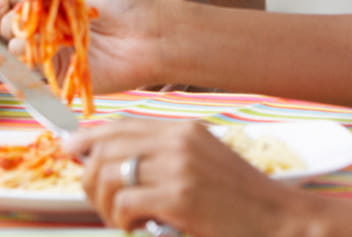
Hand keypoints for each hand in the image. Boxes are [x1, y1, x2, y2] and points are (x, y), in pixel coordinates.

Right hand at [0, 0, 164, 93]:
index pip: (11, 4)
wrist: (148, 34)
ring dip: (13, 40)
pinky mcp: (58, 75)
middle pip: (6, 27)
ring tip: (30, 34)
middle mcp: (46, 28)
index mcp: (48, 4)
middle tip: (20, 15)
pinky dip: (20, 64)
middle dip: (6, 19)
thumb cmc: (119, 2)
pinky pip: (29, 73)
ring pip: (12, 49)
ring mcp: (51, 52)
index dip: (1, 1)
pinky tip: (27, 52)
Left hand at [67, 118, 309, 235]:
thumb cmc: (240, 201)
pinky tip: (136, 227)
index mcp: (182, 129)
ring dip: (103, 204)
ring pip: (106, 176)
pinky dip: (121, 219)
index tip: (70, 153)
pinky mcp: (179, 198)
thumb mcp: (202, 163)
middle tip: (100, 203)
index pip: (118, 125)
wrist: (281, 221)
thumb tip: (106, 159)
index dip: (86, 139)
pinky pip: (124, 203)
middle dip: (89, 178)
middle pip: (104, 149)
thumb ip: (161, 155)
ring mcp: (178, 168)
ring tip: (120, 221)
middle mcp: (177, 141)